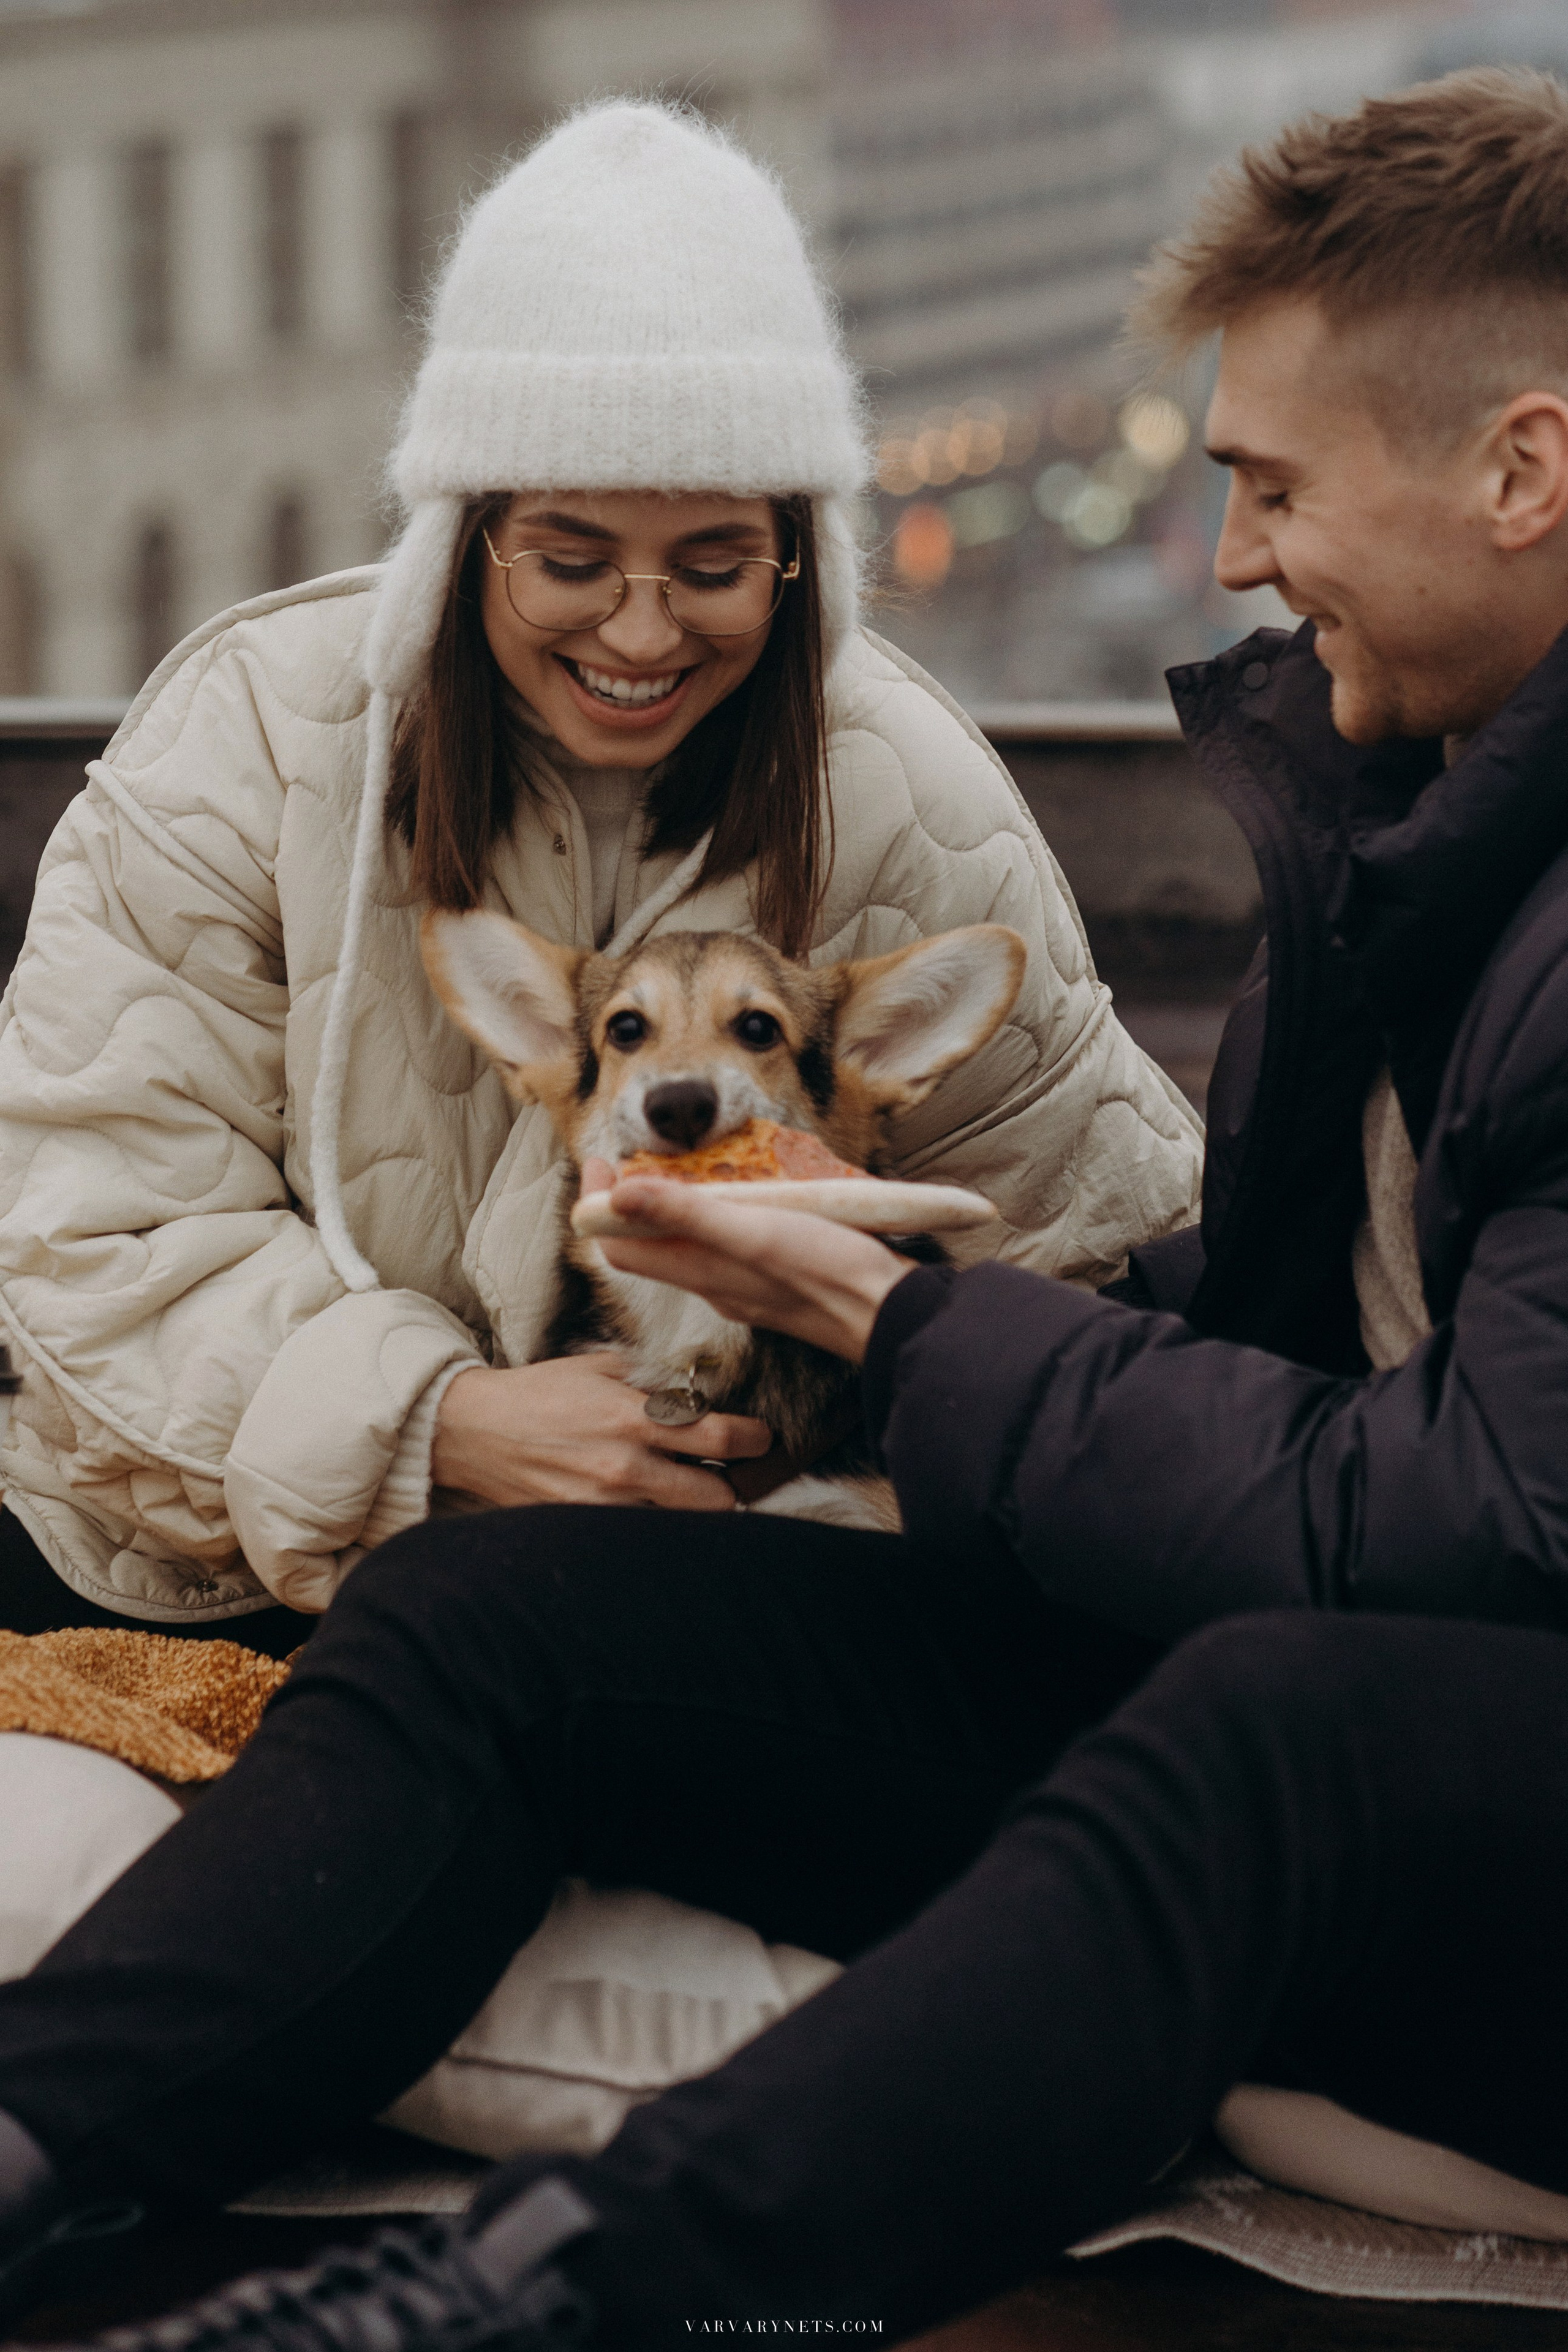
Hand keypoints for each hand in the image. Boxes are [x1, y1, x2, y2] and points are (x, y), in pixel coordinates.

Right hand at [431, 1351, 770, 1511]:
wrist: (475, 1431)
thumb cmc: (542, 1392)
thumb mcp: (602, 1367)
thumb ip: (656, 1381)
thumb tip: (707, 1389)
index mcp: (633, 1420)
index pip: (721, 1441)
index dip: (755, 1441)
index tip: (762, 1437)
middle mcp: (625, 1469)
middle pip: (717, 1501)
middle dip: (733, 1487)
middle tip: (731, 1472)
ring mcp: (605, 1506)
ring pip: (682, 1525)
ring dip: (694, 1508)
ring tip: (690, 1487)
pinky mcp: (584, 1528)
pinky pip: (641, 1533)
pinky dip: (655, 1520)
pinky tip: (649, 1502)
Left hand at [581, 1158, 912, 1366]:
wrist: (888, 1315)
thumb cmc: (826, 1273)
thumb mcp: (753, 1232)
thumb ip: (687, 1214)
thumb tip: (617, 1195)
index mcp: (699, 1271)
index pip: (618, 1246)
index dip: (598, 1204)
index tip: (600, 1161)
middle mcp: (713, 1283)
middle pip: (647, 1246)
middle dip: (631, 1201)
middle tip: (635, 1157)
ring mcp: (743, 1286)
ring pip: (687, 1247)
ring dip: (674, 1208)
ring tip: (685, 1168)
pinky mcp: (773, 1281)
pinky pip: (726, 1250)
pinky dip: (717, 1219)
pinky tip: (743, 1199)